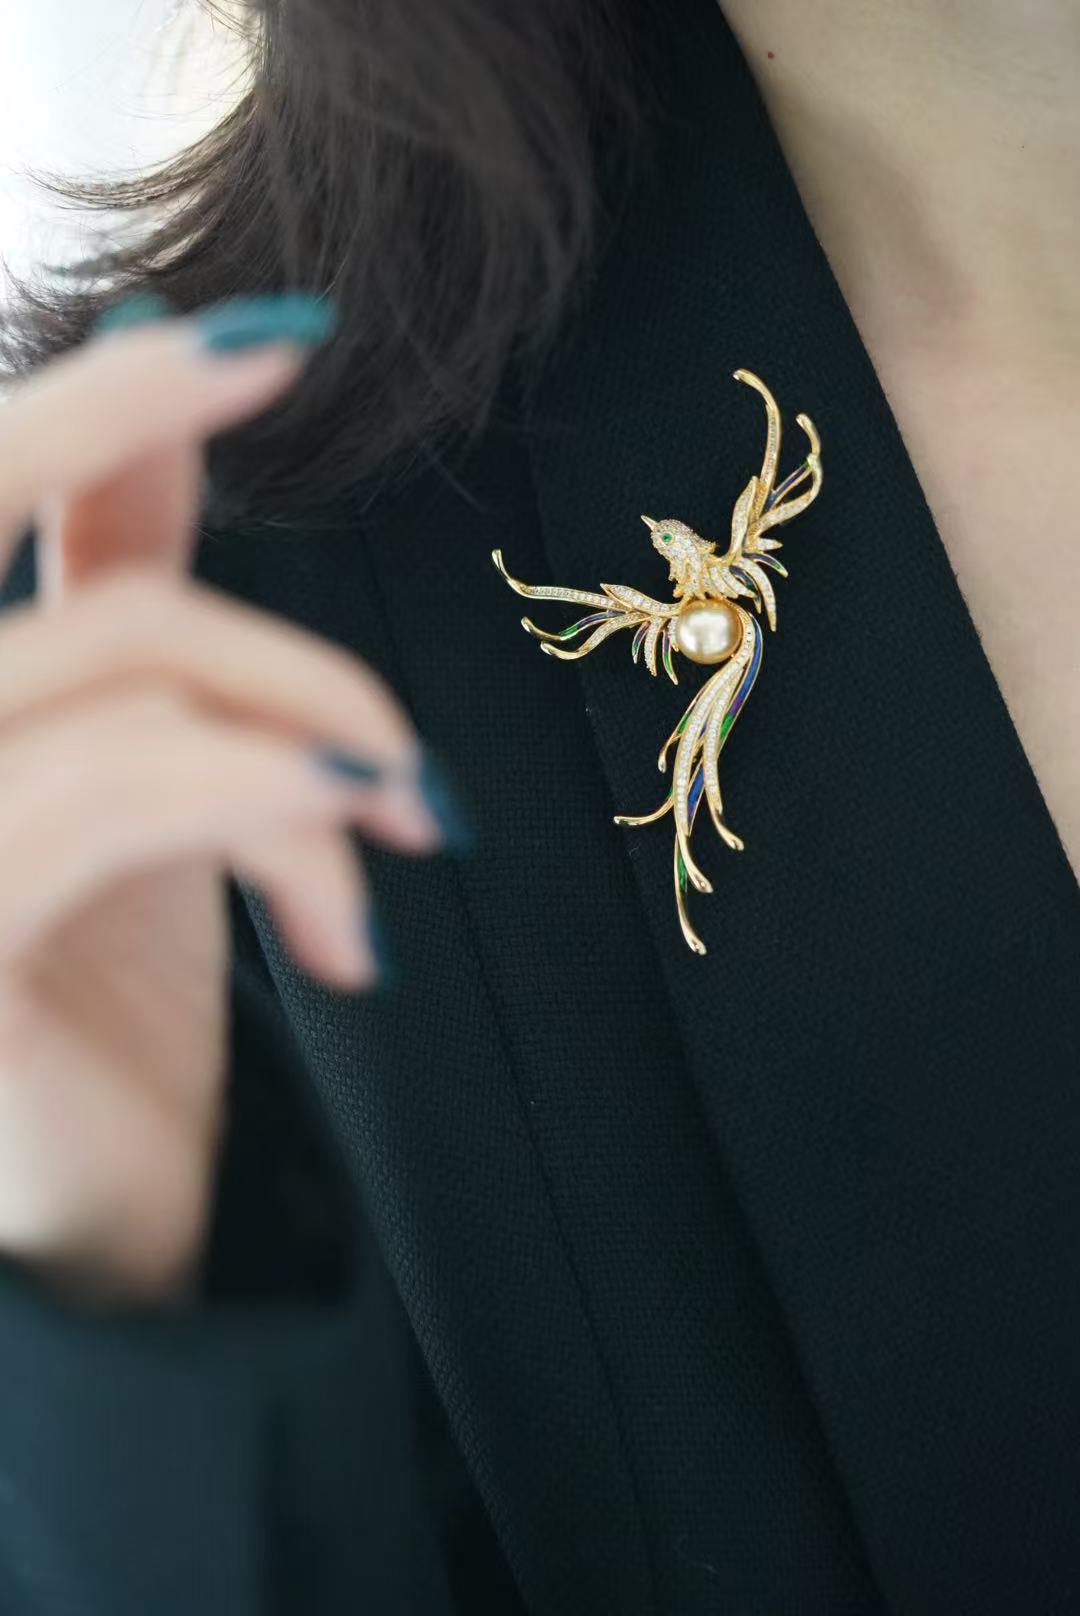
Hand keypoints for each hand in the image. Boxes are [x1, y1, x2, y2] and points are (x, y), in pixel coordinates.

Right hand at [0, 296, 442, 1302]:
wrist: (118, 1214)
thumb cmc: (121, 998)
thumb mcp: (144, 783)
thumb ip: (132, 604)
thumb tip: (165, 403)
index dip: (92, 402)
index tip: (240, 329)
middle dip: (124, 422)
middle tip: (274, 359)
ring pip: (117, 663)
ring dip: (304, 713)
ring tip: (404, 811)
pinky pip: (117, 798)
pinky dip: (263, 805)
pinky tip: (349, 897)